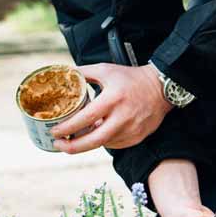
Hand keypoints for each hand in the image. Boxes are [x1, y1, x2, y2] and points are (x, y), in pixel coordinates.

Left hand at [51, 63, 172, 152]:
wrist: (160, 87)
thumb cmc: (130, 78)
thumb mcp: (105, 70)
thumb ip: (83, 73)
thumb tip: (63, 75)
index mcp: (113, 98)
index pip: (86, 118)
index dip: (67, 127)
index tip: (55, 130)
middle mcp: (123, 116)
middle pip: (94, 140)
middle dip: (72, 146)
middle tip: (59, 144)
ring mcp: (132, 129)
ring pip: (103, 144)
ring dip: (87, 142)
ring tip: (75, 137)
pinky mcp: (137, 137)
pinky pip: (114, 144)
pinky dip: (103, 141)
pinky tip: (97, 133)